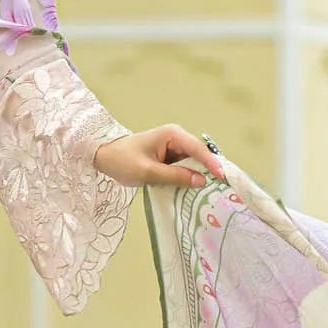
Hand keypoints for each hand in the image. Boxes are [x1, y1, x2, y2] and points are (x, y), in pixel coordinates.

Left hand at [93, 124, 223, 188]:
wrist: (104, 158)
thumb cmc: (122, 160)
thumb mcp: (148, 171)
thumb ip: (174, 176)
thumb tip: (200, 180)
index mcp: (172, 135)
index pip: (198, 149)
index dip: (212, 163)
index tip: (223, 177)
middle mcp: (176, 138)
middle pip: (199, 156)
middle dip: (208, 171)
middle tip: (221, 188)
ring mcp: (173, 149)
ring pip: (193, 164)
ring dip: (199, 176)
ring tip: (211, 192)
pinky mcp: (169, 159)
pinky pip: (184, 168)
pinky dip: (188, 178)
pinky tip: (195, 191)